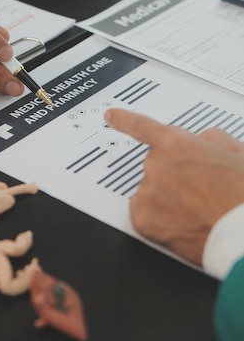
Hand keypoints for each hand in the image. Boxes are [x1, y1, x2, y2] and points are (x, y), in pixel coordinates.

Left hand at [104, 108, 243, 264]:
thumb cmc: (243, 194)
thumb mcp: (235, 152)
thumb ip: (210, 140)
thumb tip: (201, 141)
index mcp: (176, 143)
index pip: (142, 127)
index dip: (123, 120)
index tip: (111, 116)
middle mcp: (155, 164)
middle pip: (156, 167)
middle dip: (174, 177)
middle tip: (201, 192)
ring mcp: (147, 192)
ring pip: (152, 193)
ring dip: (168, 200)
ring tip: (198, 211)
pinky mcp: (143, 219)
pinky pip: (146, 215)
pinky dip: (160, 221)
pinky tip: (184, 223)